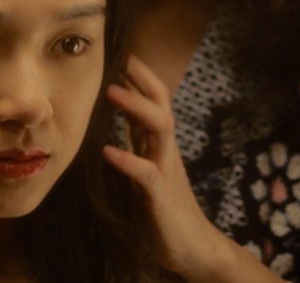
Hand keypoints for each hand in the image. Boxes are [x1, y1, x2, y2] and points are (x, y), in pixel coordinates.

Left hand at [102, 55, 224, 275]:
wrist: (192, 246)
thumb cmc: (165, 207)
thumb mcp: (148, 166)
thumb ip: (139, 142)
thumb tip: (123, 117)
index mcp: (160, 145)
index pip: (156, 101)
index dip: (141, 78)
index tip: (123, 54)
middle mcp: (165, 151)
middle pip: (162, 104)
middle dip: (143, 80)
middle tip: (122, 59)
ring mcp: (165, 170)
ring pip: (159, 128)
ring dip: (135, 107)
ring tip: (111, 92)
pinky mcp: (159, 195)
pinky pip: (144, 173)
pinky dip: (127, 159)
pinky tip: (107, 151)